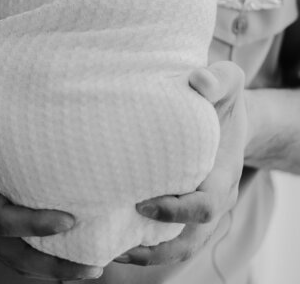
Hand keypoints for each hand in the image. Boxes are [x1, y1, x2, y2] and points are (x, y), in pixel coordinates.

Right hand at [0, 88, 101, 279]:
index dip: (33, 224)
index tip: (69, 220)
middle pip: (10, 250)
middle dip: (50, 264)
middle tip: (91, 266)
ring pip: (16, 255)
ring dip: (52, 267)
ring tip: (90, 268)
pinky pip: (18, 245)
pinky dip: (44, 255)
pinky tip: (73, 252)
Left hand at [115, 61, 245, 266]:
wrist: (224, 112)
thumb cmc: (222, 95)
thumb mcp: (227, 80)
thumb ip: (217, 79)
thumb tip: (199, 81)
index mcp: (223, 176)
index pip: (204, 207)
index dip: (174, 210)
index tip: (141, 203)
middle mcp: (213, 198)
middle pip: (188, 240)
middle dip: (154, 249)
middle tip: (116, 246)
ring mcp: (197, 206)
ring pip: (176, 245)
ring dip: (145, 254)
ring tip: (106, 252)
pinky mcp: (181, 204)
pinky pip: (165, 233)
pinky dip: (142, 242)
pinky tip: (111, 236)